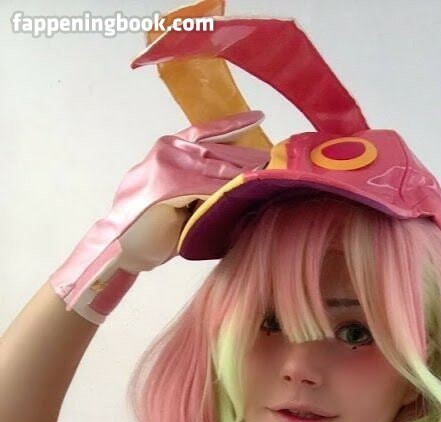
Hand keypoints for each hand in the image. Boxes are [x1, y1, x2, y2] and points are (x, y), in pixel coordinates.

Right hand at [48, 111, 266, 323]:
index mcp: (170, 146)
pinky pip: (209, 185)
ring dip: (245, 171)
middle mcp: (169, 148)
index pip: (208, 131)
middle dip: (249, 157)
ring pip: (218, 166)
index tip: (258, 117)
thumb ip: (200, 182)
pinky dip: (229, 187)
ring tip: (269, 172)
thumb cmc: (150, 224)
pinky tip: (249, 187)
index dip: (235, 124)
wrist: (122, 244)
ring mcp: (168, 163)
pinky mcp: (169, 183)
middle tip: (276, 159)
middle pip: (219, 150)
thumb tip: (237, 180)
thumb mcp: (177, 194)